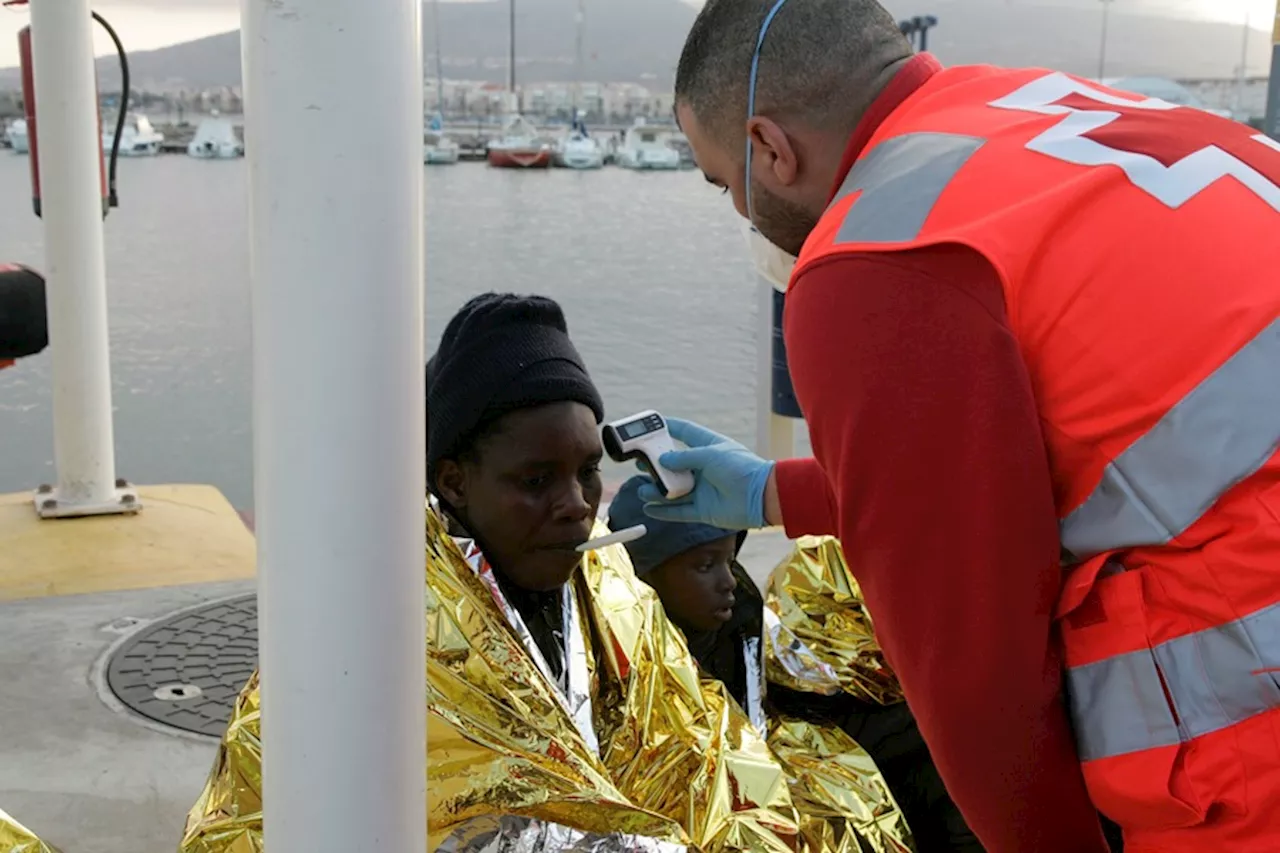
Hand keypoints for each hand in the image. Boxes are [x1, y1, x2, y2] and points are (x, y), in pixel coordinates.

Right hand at [637, 418, 774, 529]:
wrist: (762, 497)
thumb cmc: (741, 469)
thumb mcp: (709, 456)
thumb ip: (683, 458)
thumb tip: (662, 461)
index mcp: (708, 447)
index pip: (684, 432)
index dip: (668, 428)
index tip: (649, 426)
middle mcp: (704, 467)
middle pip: (673, 465)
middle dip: (655, 464)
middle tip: (638, 462)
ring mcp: (703, 489)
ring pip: (673, 490)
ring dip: (657, 491)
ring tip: (643, 491)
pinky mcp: (704, 510)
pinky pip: (679, 511)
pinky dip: (664, 511)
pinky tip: (649, 509)